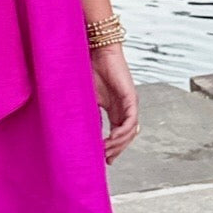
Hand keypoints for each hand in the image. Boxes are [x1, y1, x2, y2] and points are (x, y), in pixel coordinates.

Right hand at [90, 44, 139, 164]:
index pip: (119, 134)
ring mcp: (129, 104)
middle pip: (127, 136)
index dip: (113, 148)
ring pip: (130, 131)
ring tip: (106, 151)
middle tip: (105, 159)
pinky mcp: (130, 98)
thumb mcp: (87, 100)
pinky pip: (131, 121)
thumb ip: (89, 115)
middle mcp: (125, 108)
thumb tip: (82, 134)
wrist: (96, 52)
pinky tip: (112, 139)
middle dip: (117, 150)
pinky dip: (123, 132)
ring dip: (119, 144)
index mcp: (116, 109)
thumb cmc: (90, 71)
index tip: (103, 159)